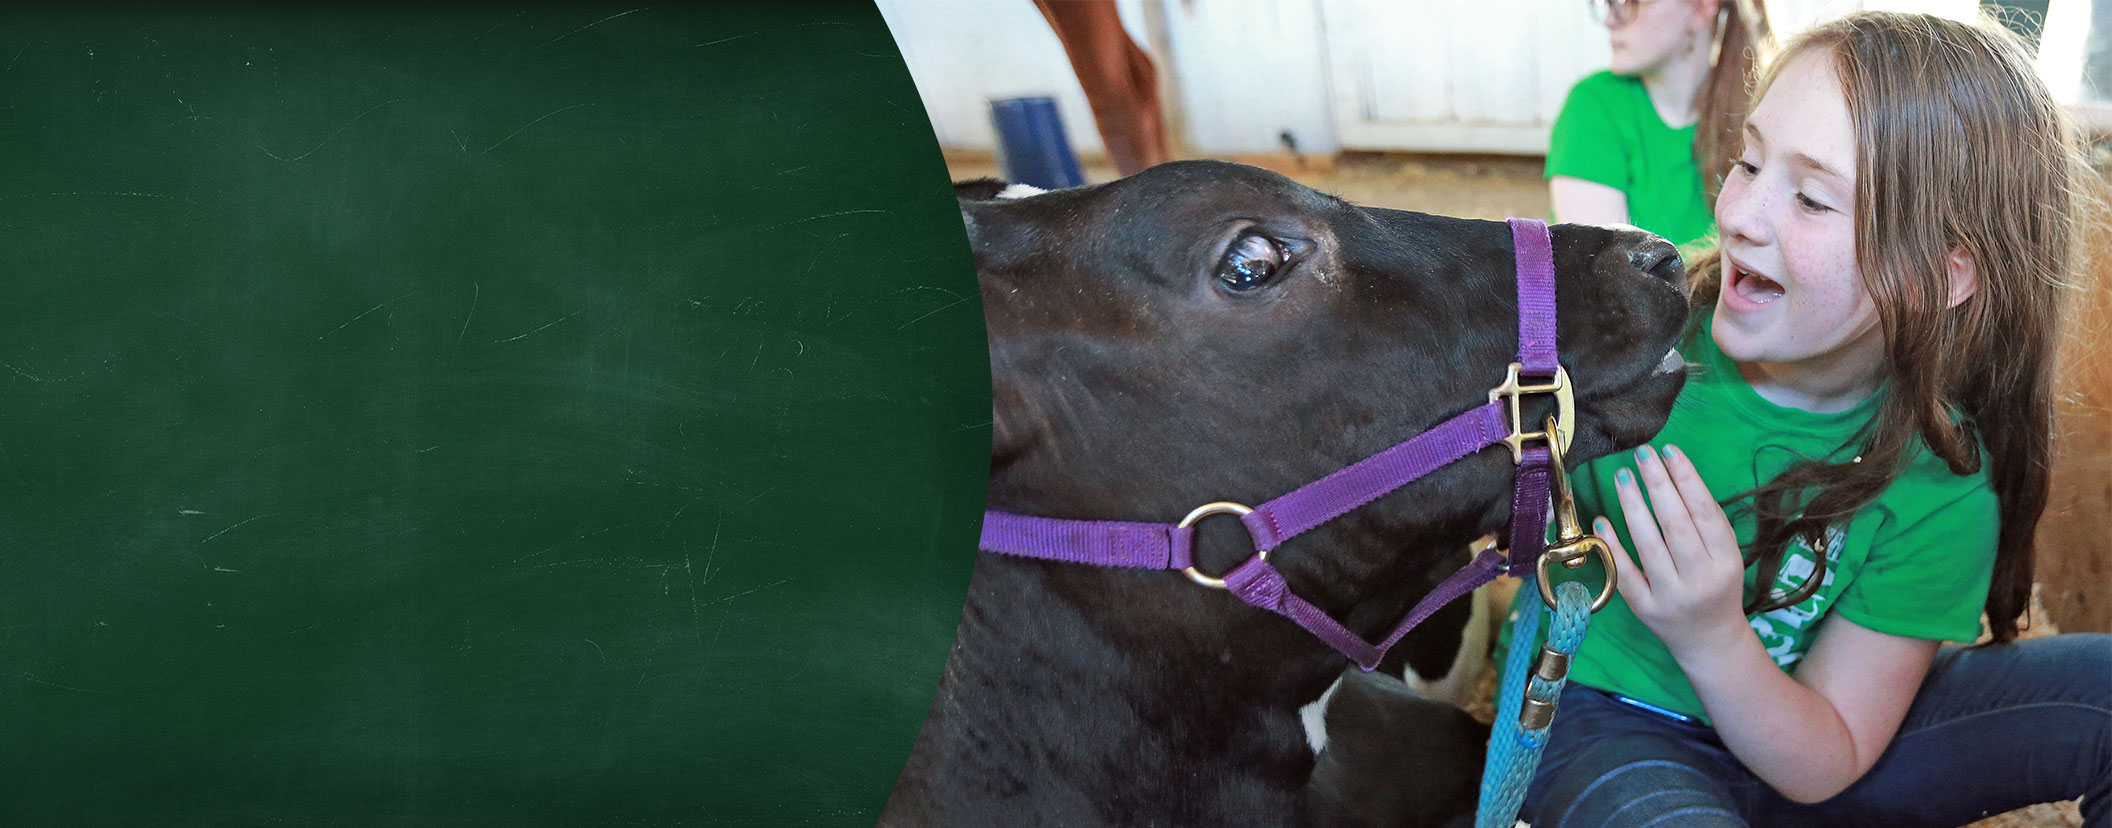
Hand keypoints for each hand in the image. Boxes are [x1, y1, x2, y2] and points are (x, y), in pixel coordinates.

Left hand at [1600, 444, 1750, 657]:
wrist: (1710, 640)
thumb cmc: (1717, 586)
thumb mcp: (1725, 556)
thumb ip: (1707, 523)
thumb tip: (1674, 475)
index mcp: (1727, 561)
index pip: (1705, 513)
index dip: (1687, 479)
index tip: (1669, 450)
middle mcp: (1700, 579)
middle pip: (1676, 525)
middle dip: (1658, 484)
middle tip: (1642, 454)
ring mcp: (1671, 596)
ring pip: (1648, 545)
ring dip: (1633, 506)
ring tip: (1623, 477)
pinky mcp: (1646, 610)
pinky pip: (1625, 574)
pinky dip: (1612, 546)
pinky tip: (1602, 520)